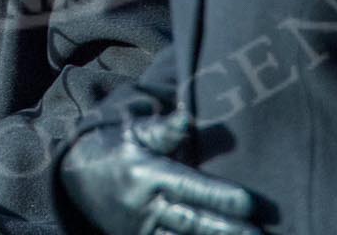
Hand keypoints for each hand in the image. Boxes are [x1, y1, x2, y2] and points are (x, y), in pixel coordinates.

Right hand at [60, 112, 260, 234]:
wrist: (77, 175)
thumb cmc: (118, 146)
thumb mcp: (135, 130)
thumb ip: (164, 128)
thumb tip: (186, 115)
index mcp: (145, 174)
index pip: (188, 187)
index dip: (218, 196)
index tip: (249, 201)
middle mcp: (144, 207)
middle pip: (191, 222)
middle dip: (225, 229)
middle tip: (258, 233)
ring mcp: (141, 229)